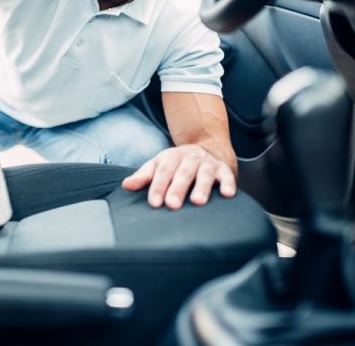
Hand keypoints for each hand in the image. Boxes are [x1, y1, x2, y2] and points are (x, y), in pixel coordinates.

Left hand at [121, 144, 236, 209]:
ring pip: (205, 173)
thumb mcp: (160, 165)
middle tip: (172, 205)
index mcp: (172, 156)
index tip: (154, 202)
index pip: (163, 171)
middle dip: (177, 188)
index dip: (158, 186)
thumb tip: (126, 185)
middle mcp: (191, 158)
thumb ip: (144, 176)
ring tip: (197, 202)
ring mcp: (208, 163)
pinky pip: (228, 176)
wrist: (208, 149)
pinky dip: (229, 184)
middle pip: (183, 172)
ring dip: (202, 187)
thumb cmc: (178, 164)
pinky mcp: (225, 169)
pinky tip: (227, 194)